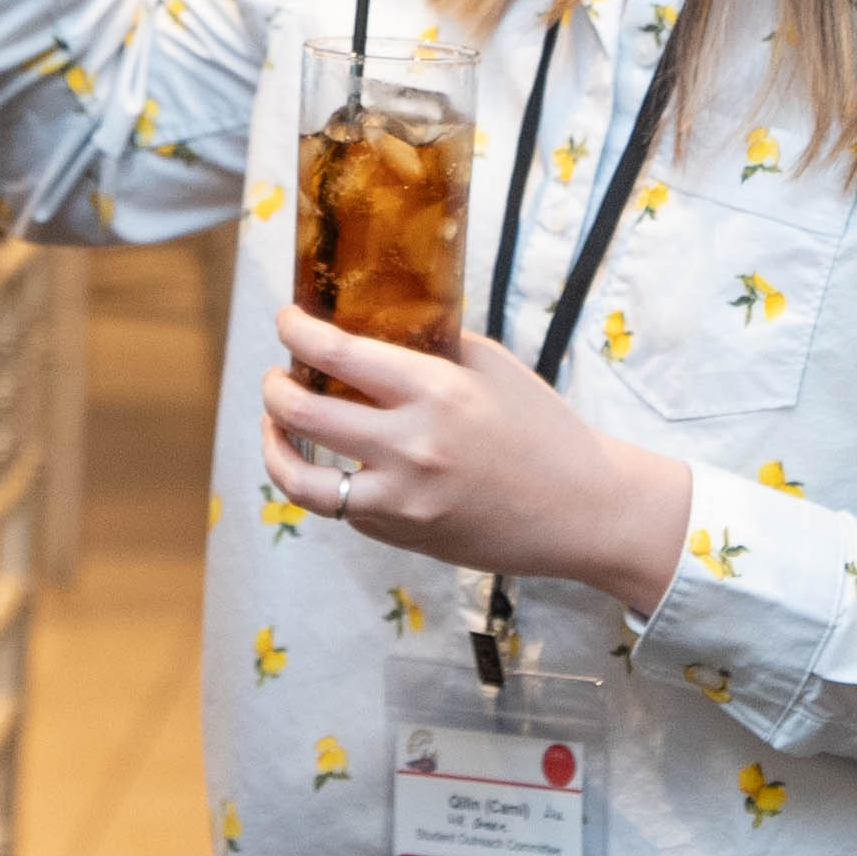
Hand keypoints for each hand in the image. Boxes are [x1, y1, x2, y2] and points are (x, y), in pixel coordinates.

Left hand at [259, 303, 692, 616]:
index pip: (338, 352)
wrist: (582, 510)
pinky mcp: (402, 535)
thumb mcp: (492, 367)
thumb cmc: (542, 429)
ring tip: (276, 426)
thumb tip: (376, 326)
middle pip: (302, 413)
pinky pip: (341, 509)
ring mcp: (402, 499)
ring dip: (274, 447)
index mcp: (436, 391)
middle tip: (276, 376)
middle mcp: (411, 446)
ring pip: (302, 480)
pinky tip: (328, 463)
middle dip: (274, 389)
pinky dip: (324, 483)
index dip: (296, 331)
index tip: (286, 320)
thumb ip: (433, 346)